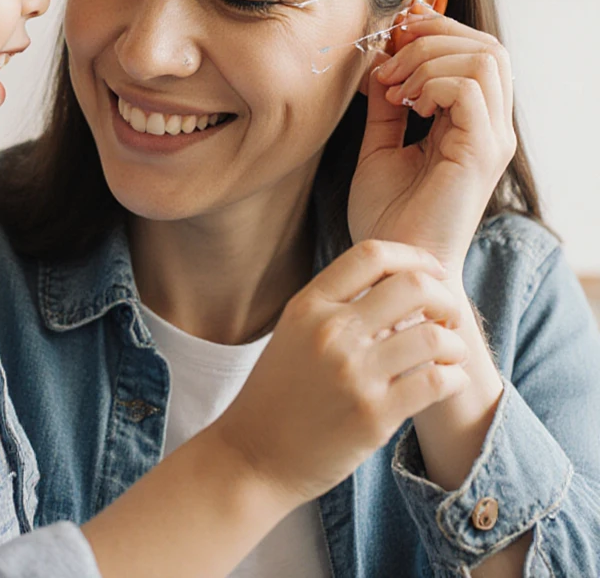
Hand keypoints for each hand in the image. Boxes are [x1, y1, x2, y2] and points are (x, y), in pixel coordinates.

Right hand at [212, 240, 469, 507]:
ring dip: (454, 343)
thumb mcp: (293, 333)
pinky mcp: (374, 415)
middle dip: (444, 297)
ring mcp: (354, 373)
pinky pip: (437, 382)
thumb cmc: (277, 393)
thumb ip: (335, 307)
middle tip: (447, 315)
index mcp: (308, 306)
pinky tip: (448, 381)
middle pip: (412, 286)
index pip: (371, 255)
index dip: (413, 256)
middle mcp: (331, 331)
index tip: (431, 271)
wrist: (254, 455)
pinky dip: (454, 378)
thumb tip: (395, 287)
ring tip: (449, 354)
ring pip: (433, 335)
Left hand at [348, 2, 516, 275]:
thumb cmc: (387, 216)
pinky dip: (433, 82)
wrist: (391, 262)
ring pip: (484, 58)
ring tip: (397, 88)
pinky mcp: (480, 154)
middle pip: (487, 46)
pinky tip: (408, 105)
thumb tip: (381, 60)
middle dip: (432, 36)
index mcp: (471, 124)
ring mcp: (490, 140)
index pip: (475, 51)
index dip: (435, 28)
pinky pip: (471, 89)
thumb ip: (386, 103)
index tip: (392, 34)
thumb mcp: (380, 145)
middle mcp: (489, 128)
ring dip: (429, 59)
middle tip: (389, 62)